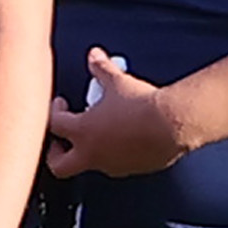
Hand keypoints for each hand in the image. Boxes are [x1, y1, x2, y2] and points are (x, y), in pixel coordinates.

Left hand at [41, 48, 193, 180]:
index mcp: (82, 131)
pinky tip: (124, 140)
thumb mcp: (117, 81)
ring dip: (89, 152)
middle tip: (62, 141)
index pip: (54, 125)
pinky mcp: (132, 170)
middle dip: (56, 154)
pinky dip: (115, 155)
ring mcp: (112, 165)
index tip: (61, 106)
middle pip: (59, 165)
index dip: (54, 112)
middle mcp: (93, 154)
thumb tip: (95, 56)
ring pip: (89, 165)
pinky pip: (116, 166)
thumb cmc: (143, 106)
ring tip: (100, 133)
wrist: (172, 123)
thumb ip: (101, 69)